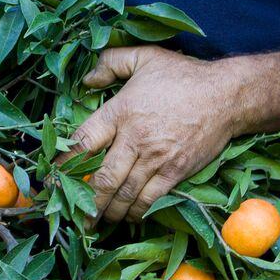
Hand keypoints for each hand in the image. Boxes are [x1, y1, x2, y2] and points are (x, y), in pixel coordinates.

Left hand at [63, 46, 246, 225]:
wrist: (227, 95)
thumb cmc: (183, 76)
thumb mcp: (144, 57)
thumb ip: (111, 62)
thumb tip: (87, 80)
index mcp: (121, 110)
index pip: (83, 142)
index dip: (64, 165)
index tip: (52, 180)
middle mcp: (134, 138)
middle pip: (101, 178)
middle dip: (83, 201)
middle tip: (72, 216)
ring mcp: (156, 158)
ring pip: (124, 194)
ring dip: (107, 211)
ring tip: (95, 222)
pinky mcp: (175, 172)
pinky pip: (149, 199)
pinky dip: (135, 211)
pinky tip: (127, 216)